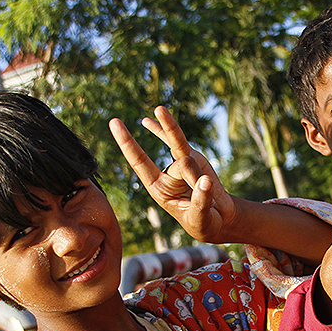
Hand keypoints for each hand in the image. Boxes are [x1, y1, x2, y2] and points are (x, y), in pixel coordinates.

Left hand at [109, 107, 237, 243]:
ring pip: (177, 145)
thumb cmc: (204, 221)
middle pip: (175, 162)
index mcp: (159, 189)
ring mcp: (180, 165)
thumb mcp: (201, 216)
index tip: (114, 123)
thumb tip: (205, 181)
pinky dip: (167, 129)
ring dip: (168, 127)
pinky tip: (152, 115)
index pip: (139, 162)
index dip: (128, 143)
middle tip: (196, 177)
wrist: (217, 218)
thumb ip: (201, 200)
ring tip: (159, 109)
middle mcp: (166, 175)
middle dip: (183, 164)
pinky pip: (180, 141)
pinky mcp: (193, 159)